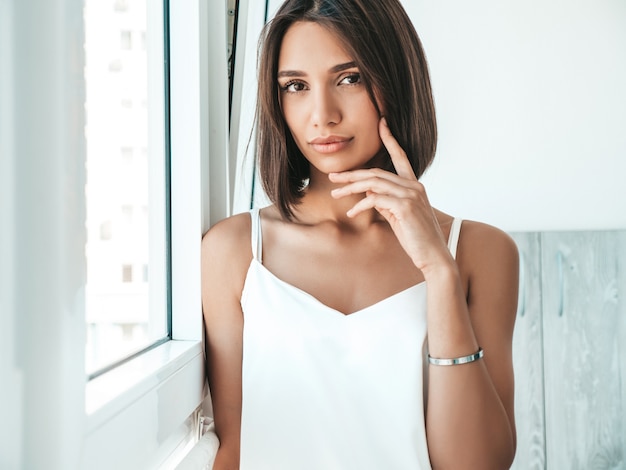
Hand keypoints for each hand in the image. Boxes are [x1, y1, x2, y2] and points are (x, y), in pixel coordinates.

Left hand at [329, 118, 451, 273]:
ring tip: (335, 194)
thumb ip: (386, 201)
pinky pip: (375, 200)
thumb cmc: (416, 238)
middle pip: (377, 173)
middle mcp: (414, 186)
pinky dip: (360, 205)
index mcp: (414, 185)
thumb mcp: (399, 215)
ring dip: (351, 188)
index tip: (382, 124)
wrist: (433, 255)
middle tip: (333, 176)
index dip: (391, 139)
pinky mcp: (404, 207)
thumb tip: (369, 194)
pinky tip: (352, 212)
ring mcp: (410, 195)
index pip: (401, 157)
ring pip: (373, 184)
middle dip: (352, 174)